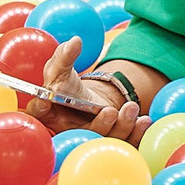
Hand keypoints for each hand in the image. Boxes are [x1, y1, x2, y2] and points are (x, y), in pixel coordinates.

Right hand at [26, 38, 151, 143]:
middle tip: (111, 111)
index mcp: (48, 114)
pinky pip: (125, 143)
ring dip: (123, 126)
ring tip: (131, 107)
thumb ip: (64, 57)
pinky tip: (144, 120)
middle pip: (83, 134)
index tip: (47, 101)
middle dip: (100, 125)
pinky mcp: (110, 143)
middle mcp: (68, 132)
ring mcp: (90, 141)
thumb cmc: (68, 89)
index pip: (39, 112)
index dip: (41, 108)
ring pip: (107, 140)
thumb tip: (75, 41)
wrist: (85, 105)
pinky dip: (136, 133)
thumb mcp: (63, 70)